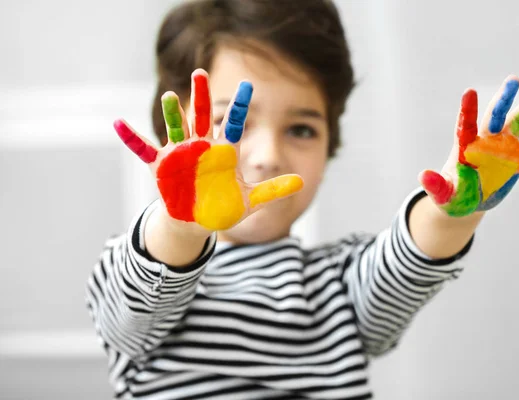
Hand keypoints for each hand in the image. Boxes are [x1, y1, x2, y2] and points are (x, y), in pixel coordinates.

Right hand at [113, 69, 303, 230]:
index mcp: (223, 153)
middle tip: (201, 72)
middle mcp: (202, 148)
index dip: (240, 106)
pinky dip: (132, 138)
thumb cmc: (222, 208)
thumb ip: (272, 190)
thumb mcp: (249, 201)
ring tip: (171, 96)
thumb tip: (302, 182)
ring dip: (172, 115)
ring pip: (176, 129)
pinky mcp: (162, 167)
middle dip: (203, 96)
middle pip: (202, 117)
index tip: (248, 85)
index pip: (234, 124)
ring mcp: (181, 155)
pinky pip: (144, 150)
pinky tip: (118, 123)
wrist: (197, 221)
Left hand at [419, 75, 518, 216]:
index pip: (464, 125)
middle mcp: (485, 141)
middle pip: (494, 116)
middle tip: (513, 80)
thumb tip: (423, 175)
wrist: (469, 201)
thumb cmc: (452, 196)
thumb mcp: (443, 195)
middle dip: (503, 99)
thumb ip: (435, 185)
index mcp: (464, 147)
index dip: (467, 110)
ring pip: (517, 120)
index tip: (469, 92)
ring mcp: (503, 145)